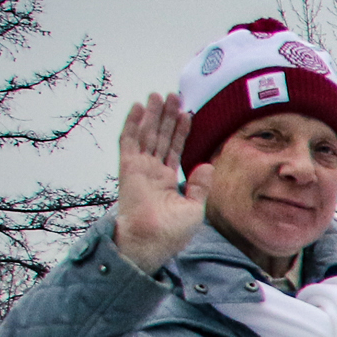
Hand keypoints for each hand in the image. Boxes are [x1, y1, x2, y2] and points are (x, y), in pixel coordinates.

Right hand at [111, 93, 209, 273]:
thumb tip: (207, 165)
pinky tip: (138, 107)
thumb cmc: (171, 233)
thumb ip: (200, 186)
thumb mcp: (194, 208)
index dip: (181, 132)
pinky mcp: (128, 168)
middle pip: (161, 137)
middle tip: (173, 95)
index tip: (188, 114)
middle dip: (167, 116)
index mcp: (167, 181)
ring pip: (147, 134)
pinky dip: (133, 123)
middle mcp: (152, 172)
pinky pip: (129, 141)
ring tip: (160, 95)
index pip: (175, 150)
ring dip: (153, 114)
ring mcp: (140, 169)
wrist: (152, 242)